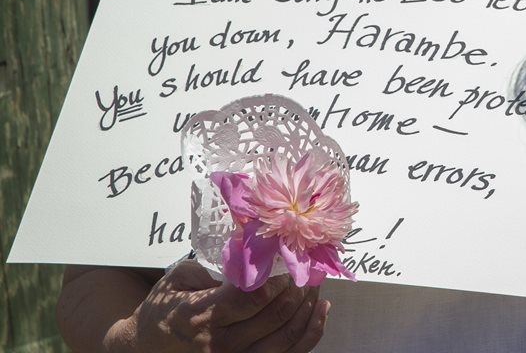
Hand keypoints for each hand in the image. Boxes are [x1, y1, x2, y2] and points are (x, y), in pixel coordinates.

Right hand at [125, 261, 327, 351]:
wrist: (147, 348)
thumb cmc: (164, 308)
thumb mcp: (180, 277)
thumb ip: (217, 263)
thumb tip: (256, 242)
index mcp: (201, 315)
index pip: (255, 296)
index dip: (280, 276)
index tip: (289, 256)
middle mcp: (220, 344)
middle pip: (277, 315)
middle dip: (300, 286)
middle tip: (309, 265)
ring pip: (288, 336)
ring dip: (309, 306)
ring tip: (316, 282)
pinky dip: (311, 332)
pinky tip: (320, 310)